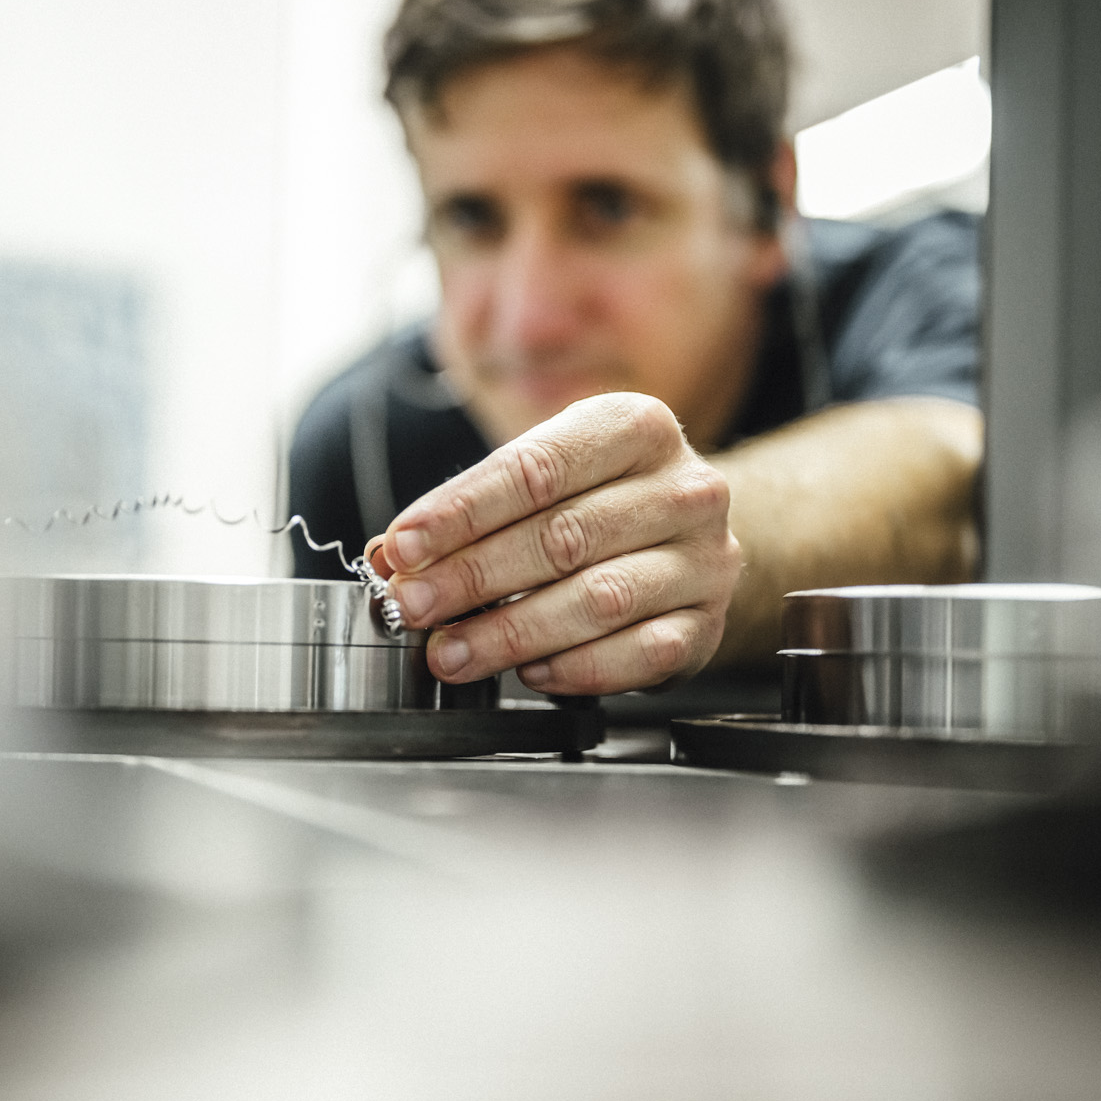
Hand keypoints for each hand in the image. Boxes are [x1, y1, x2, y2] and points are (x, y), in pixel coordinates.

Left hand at [368, 392, 741, 694]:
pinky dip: (575, 669)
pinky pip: (637, 655)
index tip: (403, 547)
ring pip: (599, 600)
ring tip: (452, 652)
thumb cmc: (597, 503)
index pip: (537, 468)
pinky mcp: (708, 624)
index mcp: (636, 427)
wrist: (688, 540)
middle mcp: (684, 488)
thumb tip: (392, 556)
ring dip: (511, 633)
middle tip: (414, 607)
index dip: (461, 512)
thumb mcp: (536, 483)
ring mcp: (705, 560)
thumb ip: (468, 513)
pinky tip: (530, 673)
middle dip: (473, 577)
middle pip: (562, 537)